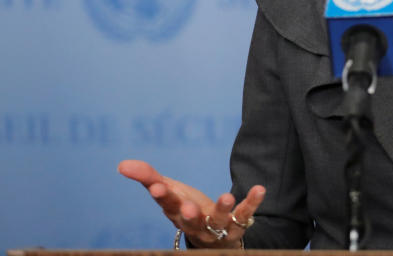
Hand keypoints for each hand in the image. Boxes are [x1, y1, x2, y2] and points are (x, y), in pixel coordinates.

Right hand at [118, 159, 264, 248]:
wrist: (213, 238)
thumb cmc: (186, 209)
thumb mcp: (169, 192)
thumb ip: (148, 177)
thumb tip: (121, 164)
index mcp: (176, 212)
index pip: (167, 205)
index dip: (162, 196)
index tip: (156, 187)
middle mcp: (194, 223)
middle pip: (189, 220)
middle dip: (188, 214)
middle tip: (188, 208)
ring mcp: (216, 227)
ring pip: (218, 221)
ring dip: (221, 209)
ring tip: (226, 196)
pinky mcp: (237, 225)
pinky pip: (245, 215)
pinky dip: (251, 203)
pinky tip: (259, 189)